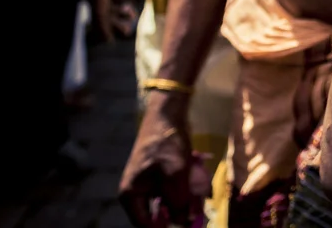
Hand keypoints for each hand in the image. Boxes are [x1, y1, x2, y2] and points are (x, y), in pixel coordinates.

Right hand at [83, 0, 139, 38]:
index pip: (98, 16)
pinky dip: (113, 4)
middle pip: (99, 13)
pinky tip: (125, 10)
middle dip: (113, 24)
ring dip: (114, 15)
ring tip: (129, 22)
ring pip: (101, 6)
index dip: (105, 30)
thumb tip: (126, 14)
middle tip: (127, 31)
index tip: (112, 41)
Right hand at [119, 95, 196, 227]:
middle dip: (178, 213)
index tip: (184, 224)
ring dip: (184, 202)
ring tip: (200, 199)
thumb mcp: (175, 173)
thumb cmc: (166, 143)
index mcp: (131, 194)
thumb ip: (179, 199)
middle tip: (197, 213)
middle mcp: (137, 192)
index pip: (144, 223)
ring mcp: (149, 183)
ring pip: (168, 202)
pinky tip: (199, 188)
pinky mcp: (161, 175)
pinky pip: (172, 190)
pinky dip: (185, 191)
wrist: (168, 115)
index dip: (163, 227)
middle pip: (158, 213)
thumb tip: (185, 221)